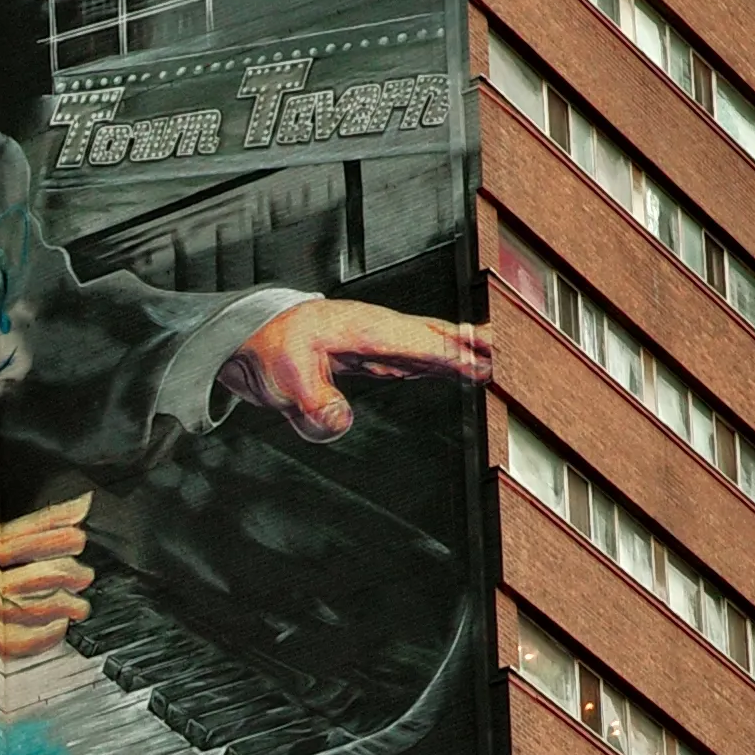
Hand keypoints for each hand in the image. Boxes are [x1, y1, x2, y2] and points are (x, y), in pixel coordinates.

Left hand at [214, 302, 498, 442]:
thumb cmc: (268, 350)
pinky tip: (454, 367)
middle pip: (431, 337)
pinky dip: (438, 360)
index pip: (413, 345)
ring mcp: (375, 341)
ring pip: (427, 345)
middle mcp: (375, 332)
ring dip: (459, 352)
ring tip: (494, 360)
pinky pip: (413, 357)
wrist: (249, 336)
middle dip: (467, 345)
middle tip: (505, 352)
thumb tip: (339, 422)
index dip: (446, 356)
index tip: (478, 364)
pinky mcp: (370, 355)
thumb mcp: (284, 382)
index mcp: (360, 332)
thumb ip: (312, 404)